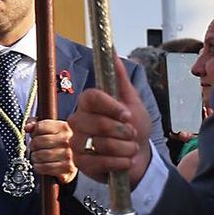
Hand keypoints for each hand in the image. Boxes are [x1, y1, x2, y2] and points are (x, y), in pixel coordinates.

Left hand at [27, 118, 75, 184]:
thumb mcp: (51, 128)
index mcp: (64, 127)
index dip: (34, 132)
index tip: (35, 135)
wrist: (80, 159)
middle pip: (37, 142)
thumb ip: (36, 123)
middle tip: (35, 148)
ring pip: (39, 155)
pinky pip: (44, 168)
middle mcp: (67, 141)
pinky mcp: (67, 169)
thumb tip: (28, 127)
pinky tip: (41, 165)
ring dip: (35, 157)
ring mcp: (68, 156)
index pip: (40, 127)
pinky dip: (38, 167)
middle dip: (33, 146)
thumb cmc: (61, 142)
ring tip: (38, 156)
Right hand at [68, 60, 152, 186]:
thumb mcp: (133, 102)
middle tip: (132, 134)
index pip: (91, 97)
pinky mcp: (80, 163)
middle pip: (97, 122)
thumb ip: (121, 79)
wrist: (138, 157)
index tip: (127, 115)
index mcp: (88, 103)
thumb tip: (113, 51)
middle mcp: (78, 120)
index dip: (112, 107)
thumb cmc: (133, 128)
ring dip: (125, 149)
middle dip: (123, 131)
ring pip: (101, 144)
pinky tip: (125, 161)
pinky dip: (119, 163)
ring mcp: (76, 142)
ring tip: (130, 149)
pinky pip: (100, 162)